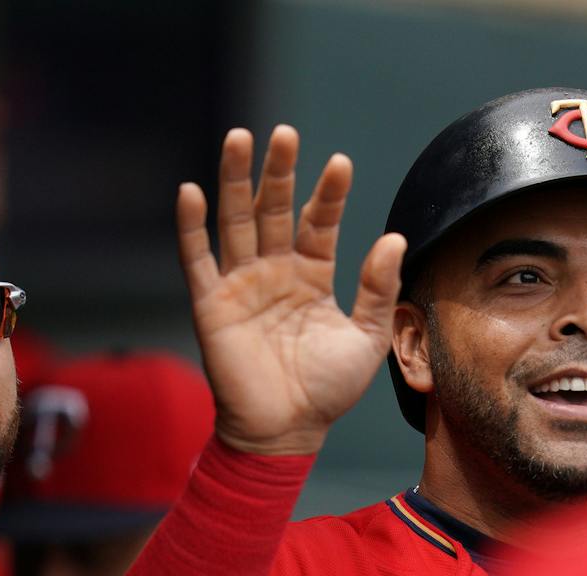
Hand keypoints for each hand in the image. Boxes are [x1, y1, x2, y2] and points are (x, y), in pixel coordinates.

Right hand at [177, 126, 405, 455]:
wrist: (288, 430)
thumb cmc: (328, 390)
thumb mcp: (368, 338)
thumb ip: (379, 290)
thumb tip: (395, 239)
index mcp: (312, 276)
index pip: (318, 222)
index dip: (328, 194)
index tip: (340, 164)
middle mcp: (274, 271)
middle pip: (274, 209)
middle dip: (279, 172)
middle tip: (286, 134)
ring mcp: (241, 284)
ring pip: (236, 221)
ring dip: (234, 180)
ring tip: (239, 138)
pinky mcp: (211, 304)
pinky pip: (197, 258)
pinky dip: (191, 226)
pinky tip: (192, 191)